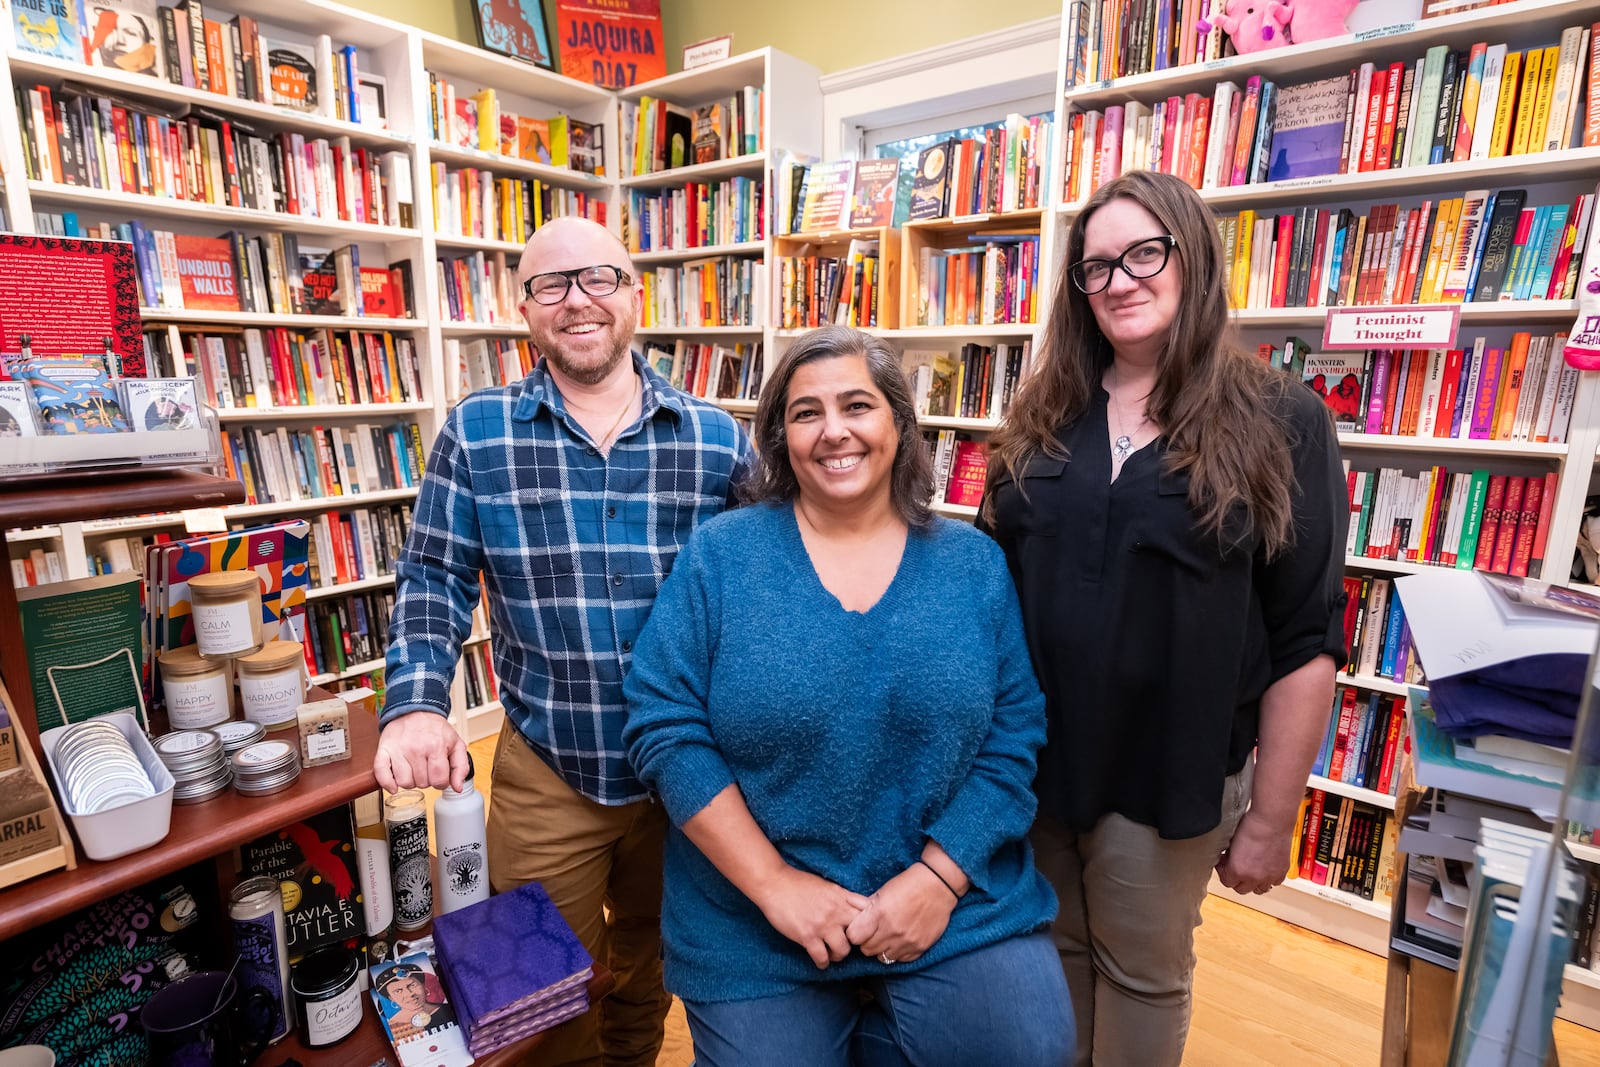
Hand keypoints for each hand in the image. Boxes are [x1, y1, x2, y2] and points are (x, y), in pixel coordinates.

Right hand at [375, 711, 468, 792]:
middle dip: (426, 779)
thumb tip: (457, 788)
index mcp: (436, 746)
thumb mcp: (456, 744)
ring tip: (413, 769)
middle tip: (426, 766)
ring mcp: (398, 750)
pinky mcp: (384, 750)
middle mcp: (416, 748)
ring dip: (410, 780)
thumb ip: (461, 767)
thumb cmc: (435, 729)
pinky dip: (388, 783)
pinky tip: (394, 783)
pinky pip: (381, 774)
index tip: (439, 775)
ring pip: (404, 783)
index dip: (441, 782)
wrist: (415, 709)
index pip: (439, 781)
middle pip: (422, 783)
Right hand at [751, 867, 869, 969]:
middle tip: (848, 944)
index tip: (864, 929)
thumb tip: (853, 909)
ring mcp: (822, 925)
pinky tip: (821, 961)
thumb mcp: (826, 885)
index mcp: (841, 896)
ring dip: (839, 955)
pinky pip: (822, 958)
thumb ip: (841, 897)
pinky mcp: (807, 936)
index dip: (869, 922)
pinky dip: (823, 963)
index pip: (868, 911)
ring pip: (843, 950)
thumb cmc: (798, 883)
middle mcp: (836, 911)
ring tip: (833, 954)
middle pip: (860, 935)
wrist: (774, 884)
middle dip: (856, 942)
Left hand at [846, 863, 957, 963]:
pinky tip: (901, 940)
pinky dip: (898, 952)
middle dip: (867, 941)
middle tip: (874, 930)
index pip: (853, 937)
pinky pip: (900, 960)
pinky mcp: (919, 948)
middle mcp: (892, 931)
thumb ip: (865, 904)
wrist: (938, 886)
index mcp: (879, 914)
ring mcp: (906, 942)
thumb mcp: (883, 890)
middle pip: (866, 949)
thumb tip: (846, 903)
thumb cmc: (908, 884)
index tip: (860, 928)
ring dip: (882, 948)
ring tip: (888, 935)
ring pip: (882, 958)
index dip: (855, 932)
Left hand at [1214, 809, 1294, 894]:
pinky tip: (1265, 868)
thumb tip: (1227, 860)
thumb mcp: (1231, 842)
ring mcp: (1269, 876)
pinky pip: (1274, 883)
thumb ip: (1228, 856)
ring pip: (1259, 889)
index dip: (1224, 872)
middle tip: (1236, 867)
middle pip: (1241, 889)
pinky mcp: (1282, 872)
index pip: (1226, 882)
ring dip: (1254, 882)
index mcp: (1237, 870)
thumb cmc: (1251, 824)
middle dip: (1237, 879)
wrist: (1272, 820)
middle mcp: (1253, 877)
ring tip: (1251, 870)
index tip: (1225, 864)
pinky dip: (1269, 879)